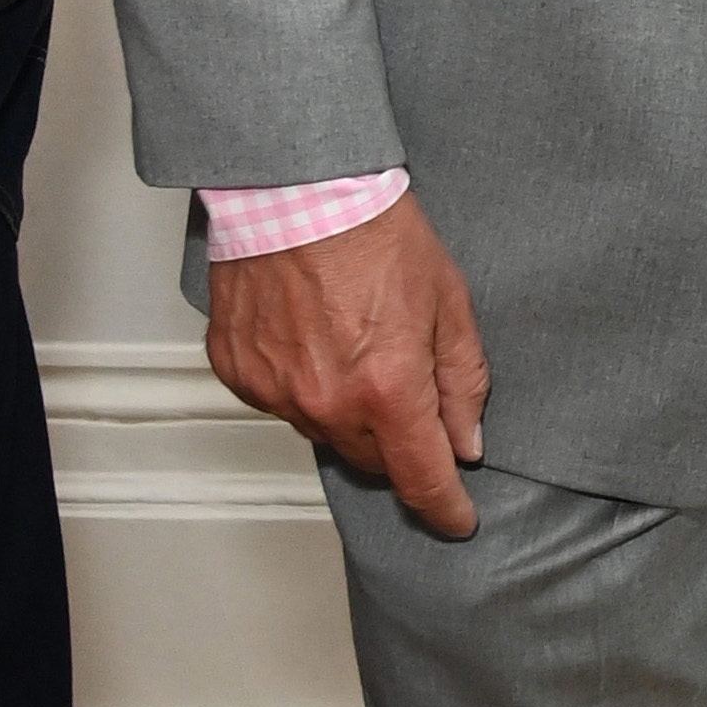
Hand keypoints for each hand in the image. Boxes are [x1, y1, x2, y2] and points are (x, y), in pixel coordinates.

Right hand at [205, 191, 489, 535]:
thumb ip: (461, 378)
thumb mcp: (448, 297)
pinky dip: (303, 383)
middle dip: (399, 443)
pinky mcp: (240, 373)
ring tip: (356, 343)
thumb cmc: (374, 228)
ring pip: (325, 431)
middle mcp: (328, 403)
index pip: (421, 478)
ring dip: (349, 409)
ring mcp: (278, 392)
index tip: (456, 518)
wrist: (298, 188)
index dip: (445, 506)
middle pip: (372, 459)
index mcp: (388, 389)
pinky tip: (313, 335)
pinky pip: (281, 401)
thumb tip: (466, 440)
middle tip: (409, 394)